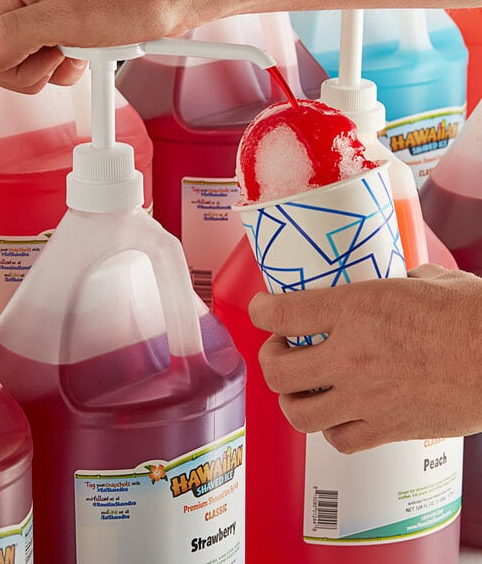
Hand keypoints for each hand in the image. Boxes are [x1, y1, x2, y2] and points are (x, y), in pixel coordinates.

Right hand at [0, 0, 241, 93]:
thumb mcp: (70, 18)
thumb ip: (17, 37)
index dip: (11, 69)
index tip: (42, 59)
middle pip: (5, 61)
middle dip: (39, 68)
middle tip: (67, 49)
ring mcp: (48, 14)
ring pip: (34, 64)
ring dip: (61, 66)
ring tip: (87, 44)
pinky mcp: (68, 27)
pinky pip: (56, 59)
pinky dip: (75, 61)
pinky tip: (94, 47)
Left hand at [248, 264, 481, 452]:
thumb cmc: (473, 314)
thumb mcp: (425, 280)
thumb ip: (392, 282)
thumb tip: (387, 281)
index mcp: (356, 311)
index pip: (281, 313)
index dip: (260, 311)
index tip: (262, 310)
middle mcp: (351, 357)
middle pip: (276, 371)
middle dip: (269, 360)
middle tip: (282, 350)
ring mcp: (367, 398)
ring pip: (298, 413)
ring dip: (292, 398)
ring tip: (303, 386)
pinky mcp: (389, 429)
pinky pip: (339, 440)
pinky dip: (331, 428)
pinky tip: (339, 413)